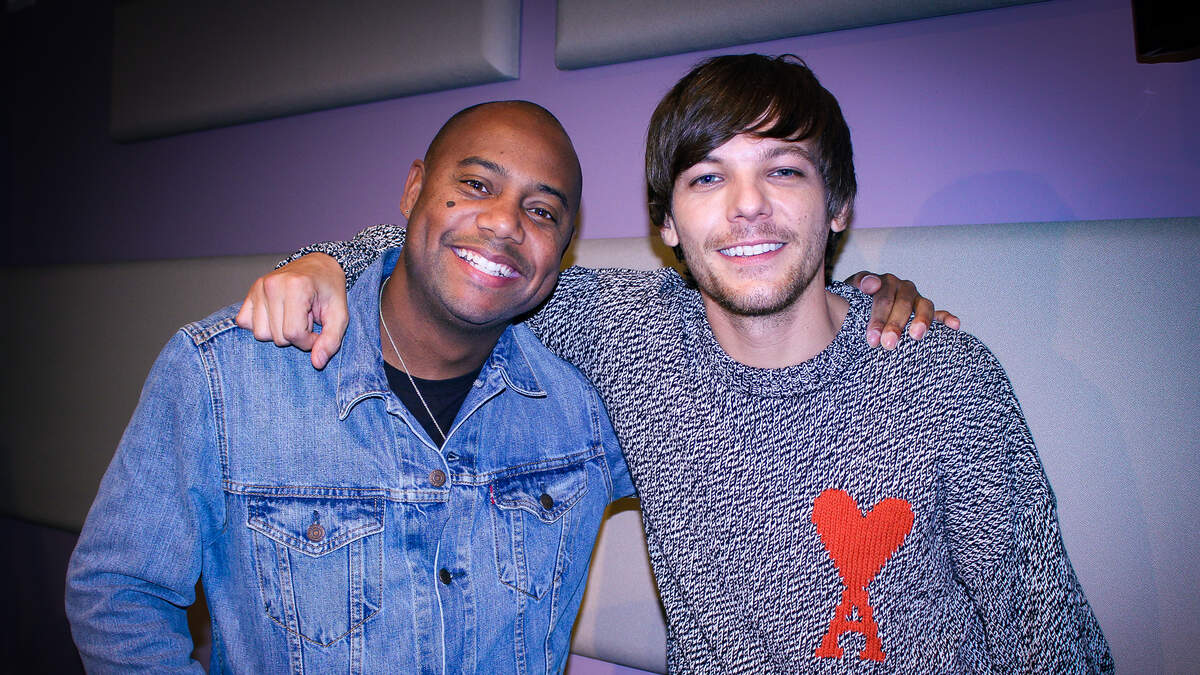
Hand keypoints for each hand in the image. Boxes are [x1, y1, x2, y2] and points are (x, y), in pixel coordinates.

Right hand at [234, 253, 349, 368]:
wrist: (319, 266)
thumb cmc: (330, 291)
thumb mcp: (339, 315)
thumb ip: (331, 340)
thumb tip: (317, 363)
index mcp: (296, 287)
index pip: (294, 334)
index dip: (309, 341)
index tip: (318, 331)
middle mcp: (272, 285)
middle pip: (277, 337)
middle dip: (296, 337)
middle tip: (307, 320)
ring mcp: (258, 288)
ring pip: (261, 334)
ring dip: (279, 332)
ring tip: (293, 316)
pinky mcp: (250, 292)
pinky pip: (245, 323)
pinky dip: (263, 325)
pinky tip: (278, 315)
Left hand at [845, 271, 960, 349]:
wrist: (856, 307)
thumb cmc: (853, 302)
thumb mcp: (851, 290)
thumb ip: (859, 283)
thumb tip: (872, 284)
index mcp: (884, 282)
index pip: (884, 298)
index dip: (878, 318)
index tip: (872, 338)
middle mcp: (903, 288)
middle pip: (903, 305)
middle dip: (895, 325)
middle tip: (888, 344)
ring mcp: (917, 299)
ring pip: (924, 306)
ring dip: (922, 320)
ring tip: (916, 336)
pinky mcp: (928, 312)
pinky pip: (941, 313)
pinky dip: (948, 318)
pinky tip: (955, 325)